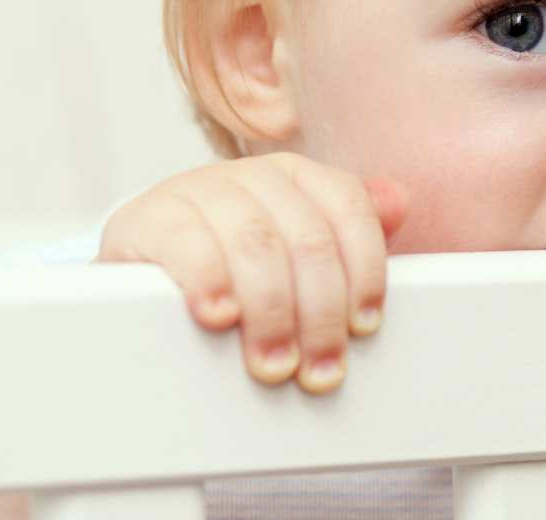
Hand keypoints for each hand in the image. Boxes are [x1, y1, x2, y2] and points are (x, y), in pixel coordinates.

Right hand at [96, 153, 409, 393]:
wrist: (145, 260)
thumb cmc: (236, 260)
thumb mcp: (294, 246)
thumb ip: (348, 232)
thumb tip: (400, 205)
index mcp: (300, 176)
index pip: (350, 211)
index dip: (364, 272)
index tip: (364, 327)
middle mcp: (254, 174)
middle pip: (307, 240)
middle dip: (320, 314)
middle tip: (318, 370)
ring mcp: (200, 189)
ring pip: (256, 245)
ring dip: (271, 313)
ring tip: (274, 364)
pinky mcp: (151, 217)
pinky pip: (189, 245)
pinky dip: (209, 282)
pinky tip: (221, 317)